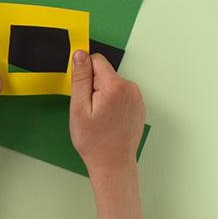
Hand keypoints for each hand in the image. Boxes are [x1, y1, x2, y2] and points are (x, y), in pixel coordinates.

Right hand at [69, 51, 145, 176]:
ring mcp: (137, 98)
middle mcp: (130, 88)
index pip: (95, 59)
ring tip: (100, 117)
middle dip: (93, 86)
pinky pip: (119, 94)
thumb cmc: (95, 141)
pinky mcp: (138, 106)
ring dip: (102, 94)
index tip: (83, 93)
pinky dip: (112, 102)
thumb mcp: (79, 107)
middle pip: (104, 71)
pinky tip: (108, 119)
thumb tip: (80, 54)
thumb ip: (80, 77)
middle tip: (90, 109)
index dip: (84, 75)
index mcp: (115, 86)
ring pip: (111, 83)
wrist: (113, 164)